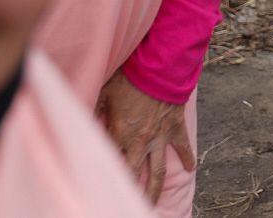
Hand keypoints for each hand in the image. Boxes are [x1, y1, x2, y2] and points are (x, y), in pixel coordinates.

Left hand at [94, 70, 194, 203]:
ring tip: (151, 204)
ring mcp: (160, 137)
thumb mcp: (105, 92)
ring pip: (158, 171)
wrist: (159, 68)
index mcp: (120, 135)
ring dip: (155, 189)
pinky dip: (188, 157)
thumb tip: (81, 119)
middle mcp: (139, 142)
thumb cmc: (129, 78)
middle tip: (129, 206)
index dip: (103, 176)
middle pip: (133, 176)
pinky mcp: (175, 127)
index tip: (100, 189)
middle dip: (130, 194)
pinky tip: (191, 169)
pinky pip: (183, 146)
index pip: (109, 162)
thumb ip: (94, 109)